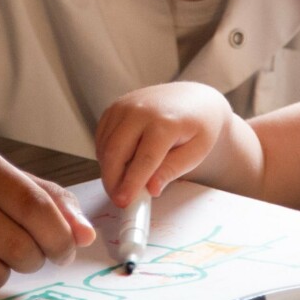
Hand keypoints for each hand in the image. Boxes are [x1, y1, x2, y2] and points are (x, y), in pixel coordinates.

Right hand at [94, 82, 232, 206]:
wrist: (192, 98)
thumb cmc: (198, 126)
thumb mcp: (197, 151)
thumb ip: (172, 169)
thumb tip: (151, 188)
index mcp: (165, 122)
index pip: (144, 159)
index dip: (132, 183)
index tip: (124, 201)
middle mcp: (140, 110)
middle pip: (116, 152)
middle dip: (112, 181)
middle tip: (118, 200)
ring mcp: (124, 106)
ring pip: (105, 146)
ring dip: (108, 170)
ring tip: (121, 184)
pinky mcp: (114, 108)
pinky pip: (101, 137)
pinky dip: (105, 155)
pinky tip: (118, 165)